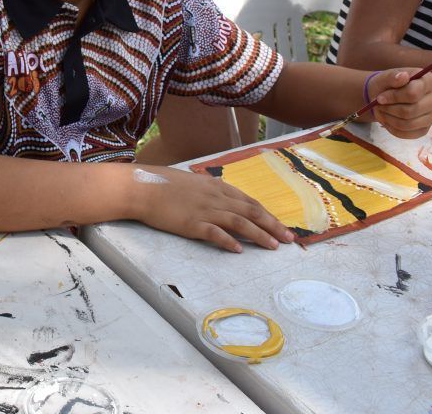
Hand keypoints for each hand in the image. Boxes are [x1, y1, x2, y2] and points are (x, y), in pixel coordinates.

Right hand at [127, 166, 293, 252]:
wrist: (141, 187)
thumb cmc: (162, 184)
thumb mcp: (191, 181)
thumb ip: (208, 190)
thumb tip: (221, 199)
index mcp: (215, 186)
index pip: (248, 201)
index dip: (267, 214)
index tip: (281, 225)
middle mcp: (214, 197)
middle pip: (250, 211)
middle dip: (272, 225)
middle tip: (290, 239)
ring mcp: (204, 210)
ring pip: (239, 222)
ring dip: (259, 234)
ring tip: (273, 246)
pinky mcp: (191, 224)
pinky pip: (214, 233)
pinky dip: (229, 241)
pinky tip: (239, 250)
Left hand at [363, 68, 431, 138]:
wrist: (385, 96)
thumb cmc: (387, 84)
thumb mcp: (386, 77)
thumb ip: (393, 76)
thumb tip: (403, 76)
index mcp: (428, 80)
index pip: (413, 93)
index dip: (393, 97)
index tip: (379, 98)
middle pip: (411, 110)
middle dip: (389, 109)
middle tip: (378, 105)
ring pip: (408, 124)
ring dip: (389, 119)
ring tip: (381, 111)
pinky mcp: (425, 129)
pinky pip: (407, 134)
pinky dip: (392, 128)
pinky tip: (387, 119)